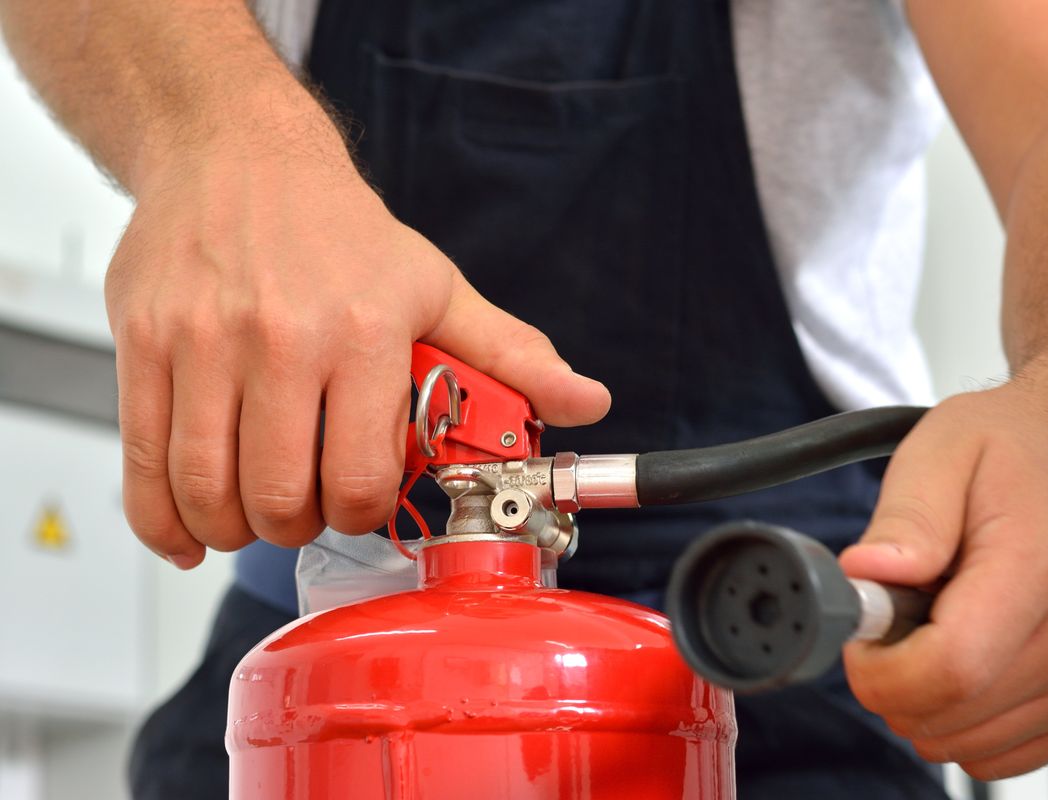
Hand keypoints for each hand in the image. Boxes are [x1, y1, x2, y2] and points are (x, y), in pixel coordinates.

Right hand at [105, 106, 609, 568]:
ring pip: (207, 489)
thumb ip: (510, 354)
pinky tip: (188, 530)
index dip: (360, 511)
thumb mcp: (436, 285)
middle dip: (298, 526)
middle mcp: (279, 339)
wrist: (234, 151)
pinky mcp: (140, 344)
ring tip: (254, 513)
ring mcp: (201, 343)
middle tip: (306, 509)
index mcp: (364, 331)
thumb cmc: (336, 227)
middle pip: (279, 496)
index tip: (357, 501)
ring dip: (234, 528)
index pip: (359, 475)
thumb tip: (585, 402)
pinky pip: (142, 463)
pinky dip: (161, 518)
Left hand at [839, 380, 1047, 779]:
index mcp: (1038, 571)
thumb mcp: (940, 451)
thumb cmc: (1008, 452)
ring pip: (962, 745)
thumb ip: (904, 518)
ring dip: (926, 695)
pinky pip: (993, 753)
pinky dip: (960, 715)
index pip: (947, 671)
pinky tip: (969, 651)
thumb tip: (867, 574)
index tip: (864, 628)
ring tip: (941, 620)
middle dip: (893, 676)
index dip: (878, 667)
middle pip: (945, 717)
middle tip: (901, 610)